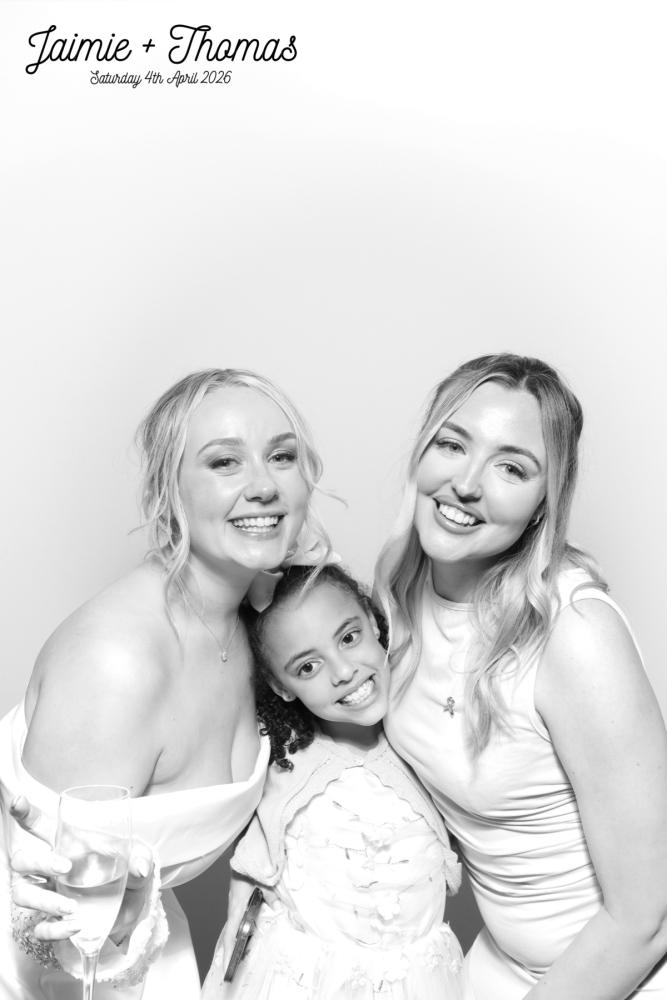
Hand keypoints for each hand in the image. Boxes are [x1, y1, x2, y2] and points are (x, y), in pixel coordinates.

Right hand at [9, 794, 153, 944]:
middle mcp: (52, 869)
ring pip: (22, 894)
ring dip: (44, 901)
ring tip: (72, 908)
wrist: (131, 907)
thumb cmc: (127, 871)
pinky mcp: (55, 922)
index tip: (18, 801)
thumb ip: (140, 858)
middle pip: (23, 861)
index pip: (41, 826)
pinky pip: (39, 928)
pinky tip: (75, 927)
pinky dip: (54, 929)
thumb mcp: (138, 858)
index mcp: (68, 844)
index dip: (27, 814)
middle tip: (65, 868)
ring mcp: (50, 896)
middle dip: (38, 862)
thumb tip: (140, 868)